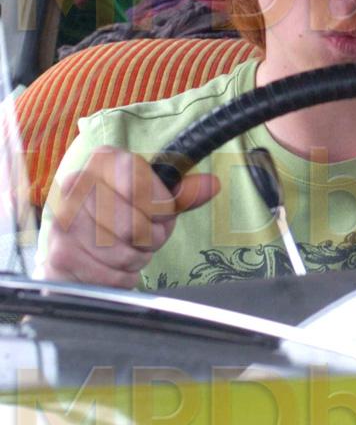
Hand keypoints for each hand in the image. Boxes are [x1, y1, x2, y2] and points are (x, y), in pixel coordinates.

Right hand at [40, 146, 219, 288]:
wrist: (75, 244)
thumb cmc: (119, 216)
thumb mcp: (154, 199)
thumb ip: (182, 193)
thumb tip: (212, 184)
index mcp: (104, 161)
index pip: (140, 182)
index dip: (159, 204)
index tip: (159, 210)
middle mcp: (76, 185)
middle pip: (135, 224)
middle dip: (151, 236)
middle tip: (144, 234)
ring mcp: (63, 221)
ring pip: (125, 252)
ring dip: (138, 257)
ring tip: (128, 247)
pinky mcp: (61, 256)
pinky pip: (113, 274)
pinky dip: (124, 276)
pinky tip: (114, 265)